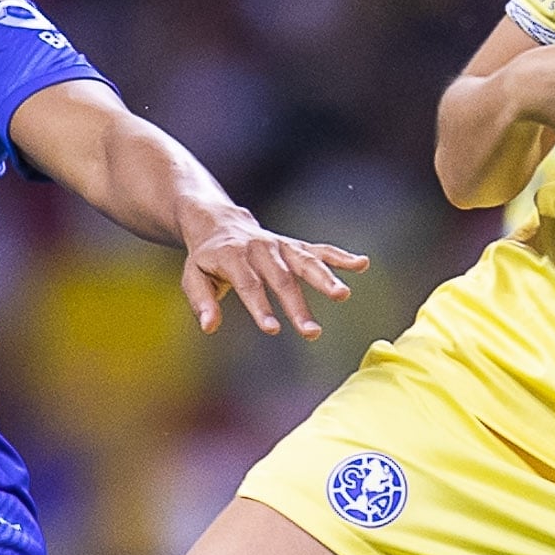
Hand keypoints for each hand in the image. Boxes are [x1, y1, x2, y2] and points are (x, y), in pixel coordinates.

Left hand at [181, 209, 367, 338]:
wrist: (216, 221)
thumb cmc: (205, 258)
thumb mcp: (192, 276)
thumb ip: (201, 301)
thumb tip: (209, 327)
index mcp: (232, 256)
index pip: (249, 284)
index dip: (260, 306)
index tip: (273, 329)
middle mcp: (260, 248)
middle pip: (281, 278)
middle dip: (296, 305)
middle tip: (311, 332)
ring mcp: (280, 245)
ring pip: (305, 261)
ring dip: (325, 278)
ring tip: (343, 295)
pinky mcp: (294, 245)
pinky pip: (319, 249)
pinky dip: (340, 256)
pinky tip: (362, 264)